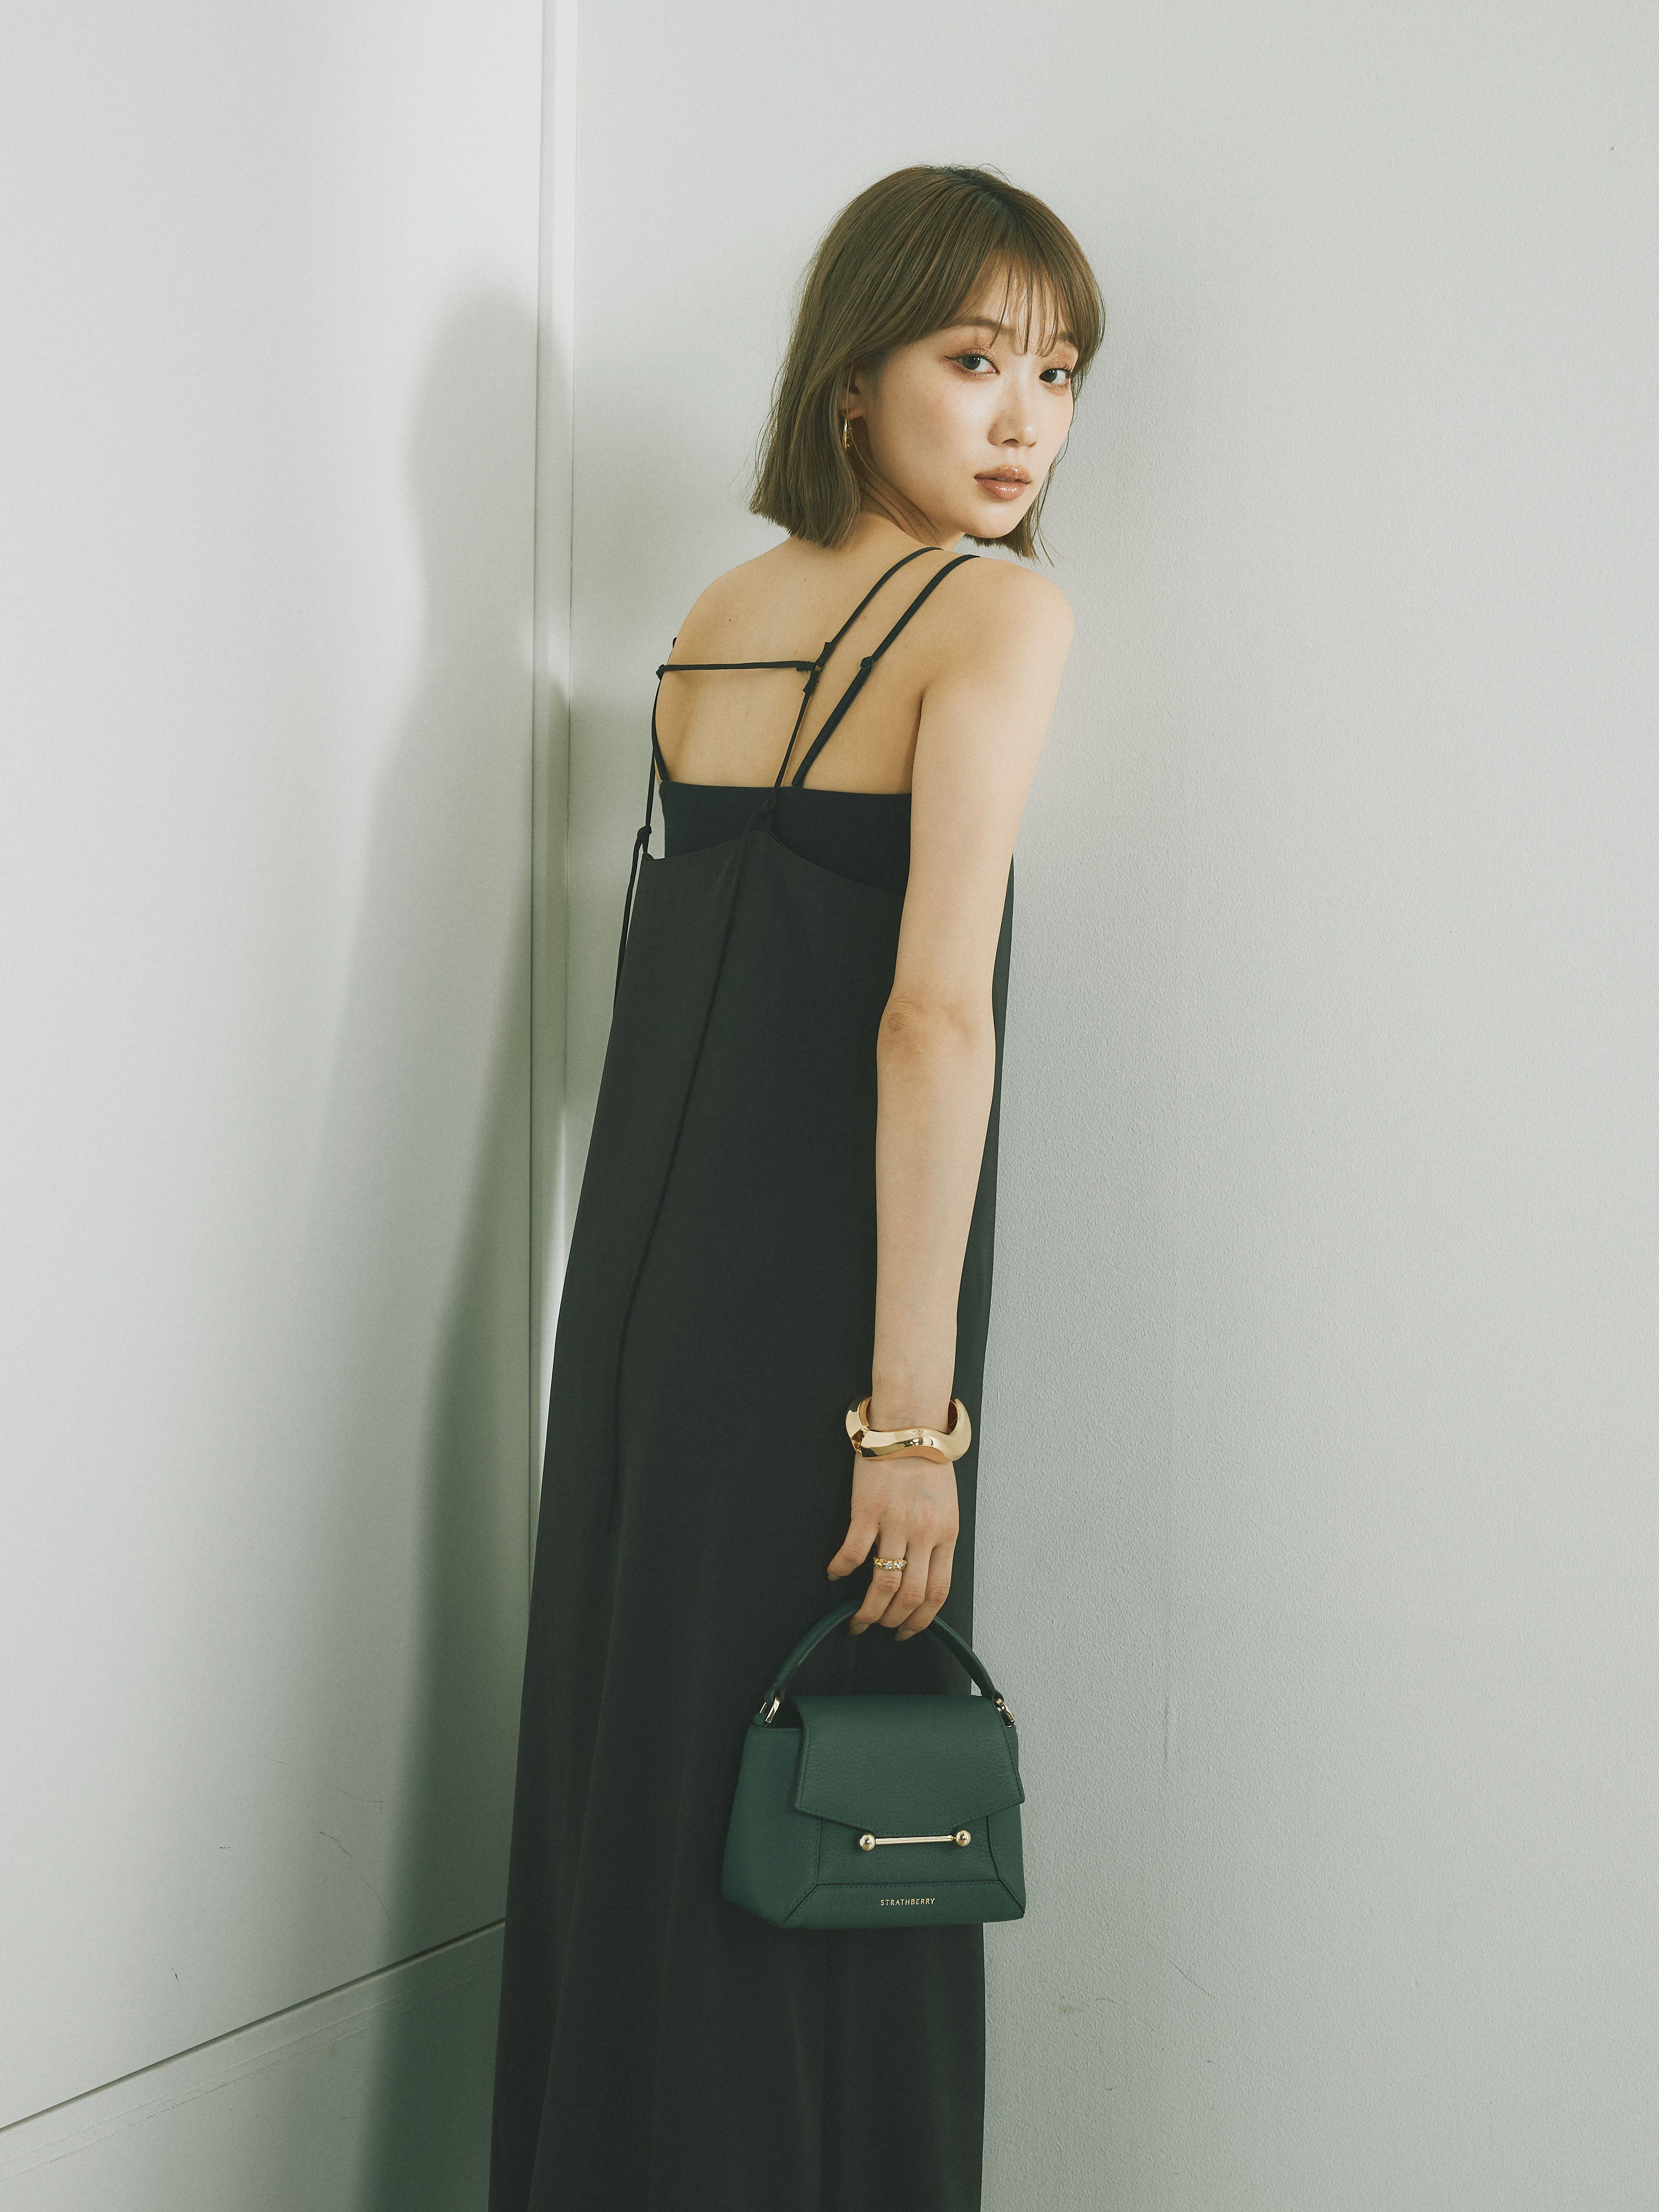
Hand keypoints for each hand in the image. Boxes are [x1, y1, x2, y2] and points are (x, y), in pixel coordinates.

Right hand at [825, 1449, 958, 1639]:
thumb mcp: (946, 1507)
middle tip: (877, 1627)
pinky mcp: (868, 1510)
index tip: (906, 1631)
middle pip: (909, 1595)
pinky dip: (841, 1568)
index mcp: (946, 1534)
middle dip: (891, 1621)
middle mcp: (923, 1534)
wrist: (911, 1425)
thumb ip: (937, 1540)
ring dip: (868, 1609)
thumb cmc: (928, 1463)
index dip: (921, 1619)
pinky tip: (835, 1574)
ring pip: (882, 1582)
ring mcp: (895, 1523)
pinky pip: (853, 1551)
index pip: (937, 1592)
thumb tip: (922, 1576)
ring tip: (857, 1619)